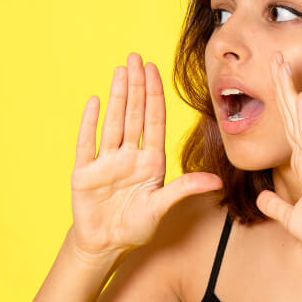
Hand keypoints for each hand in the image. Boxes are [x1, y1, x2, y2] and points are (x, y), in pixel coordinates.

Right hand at [70, 52, 222, 260]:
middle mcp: (128, 155)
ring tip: (120, 71)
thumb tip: (216, 181)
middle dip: (136, 86)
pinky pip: (87, 143)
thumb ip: (184, 189)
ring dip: (117, 97)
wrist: (105, 244)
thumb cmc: (135, 226)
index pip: (153, 121)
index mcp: (149, 161)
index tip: (154, 70)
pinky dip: (90, 123)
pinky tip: (94, 101)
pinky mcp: (85, 172)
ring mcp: (106, 161)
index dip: (154, 95)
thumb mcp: (161, 207)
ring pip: (113, 122)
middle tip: (136, 57)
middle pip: (134, 114)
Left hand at [255, 52, 301, 276]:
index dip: (281, 104)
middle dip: (283, 87)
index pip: (289, 129)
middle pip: (293, 118)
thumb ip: (277, 207)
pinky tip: (300, 99)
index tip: (273, 78)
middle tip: (276, 57)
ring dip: (290, 93)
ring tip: (282, 65)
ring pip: (300, 123)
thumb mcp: (293, 220)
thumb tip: (261, 197)